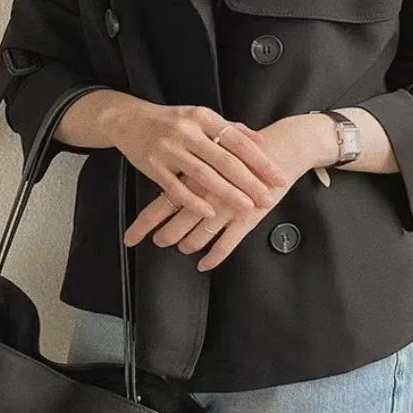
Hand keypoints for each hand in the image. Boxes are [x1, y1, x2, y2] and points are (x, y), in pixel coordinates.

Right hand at [103, 97, 289, 216]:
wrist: (129, 119)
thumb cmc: (171, 121)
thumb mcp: (201, 117)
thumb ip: (231, 129)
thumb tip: (261, 141)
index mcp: (203, 117)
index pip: (238, 141)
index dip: (260, 161)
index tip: (277, 177)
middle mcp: (187, 131)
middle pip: (224, 160)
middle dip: (249, 182)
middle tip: (268, 198)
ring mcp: (168, 148)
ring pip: (203, 175)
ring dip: (227, 193)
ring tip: (246, 207)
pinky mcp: (152, 165)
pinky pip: (176, 188)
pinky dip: (194, 202)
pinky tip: (210, 214)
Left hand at [123, 109, 398, 269]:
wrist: (283, 147)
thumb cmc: (246, 150)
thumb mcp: (215, 154)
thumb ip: (194, 168)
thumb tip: (171, 185)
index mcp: (196, 173)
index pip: (163, 201)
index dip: (144, 223)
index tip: (128, 239)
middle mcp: (207, 189)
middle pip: (177, 220)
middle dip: (164, 236)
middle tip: (157, 243)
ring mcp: (228, 204)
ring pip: (199, 233)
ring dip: (187, 244)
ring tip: (182, 248)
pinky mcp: (248, 216)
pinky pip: (226, 243)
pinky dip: (213, 256)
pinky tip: (204, 265)